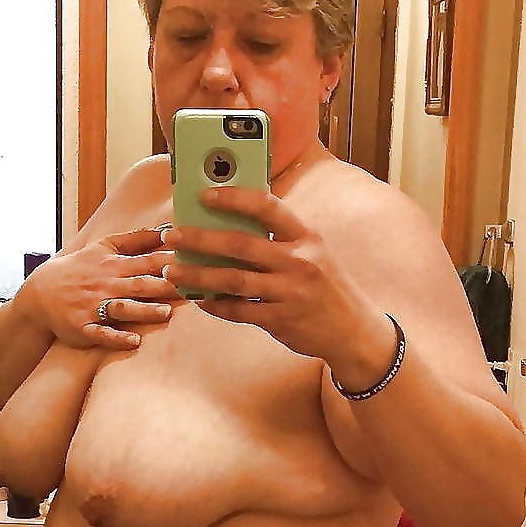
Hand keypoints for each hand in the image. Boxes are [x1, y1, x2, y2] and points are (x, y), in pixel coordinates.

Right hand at [19, 227, 180, 350]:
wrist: (41, 292)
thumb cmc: (81, 269)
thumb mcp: (104, 247)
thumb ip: (136, 239)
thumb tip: (168, 229)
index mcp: (115, 265)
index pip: (147, 261)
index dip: (170, 260)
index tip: (193, 260)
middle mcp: (107, 285)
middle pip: (140, 284)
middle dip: (164, 286)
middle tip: (189, 287)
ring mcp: (94, 307)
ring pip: (123, 308)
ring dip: (144, 310)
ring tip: (165, 312)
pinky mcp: (84, 327)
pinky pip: (101, 333)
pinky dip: (117, 337)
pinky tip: (133, 341)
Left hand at [165, 190, 393, 372]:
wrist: (354, 331)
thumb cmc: (326, 287)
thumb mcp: (313, 254)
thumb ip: (280, 241)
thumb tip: (230, 226)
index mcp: (307, 237)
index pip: (267, 207)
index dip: (234, 198)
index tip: (205, 195)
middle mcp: (299, 262)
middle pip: (240, 244)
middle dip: (200, 238)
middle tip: (171, 235)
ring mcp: (290, 293)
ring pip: (233, 280)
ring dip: (198, 274)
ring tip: (173, 270)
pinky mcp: (282, 320)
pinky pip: (240, 311)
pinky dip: (217, 305)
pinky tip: (201, 299)